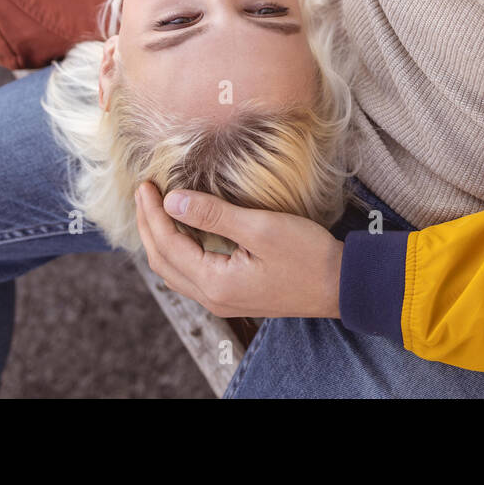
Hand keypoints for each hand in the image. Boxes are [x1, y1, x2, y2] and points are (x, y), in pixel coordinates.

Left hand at [134, 182, 344, 319]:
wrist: (340, 286)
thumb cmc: (308, 256)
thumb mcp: (262, 228)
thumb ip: (214, 215)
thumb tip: (171, 201)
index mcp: (215, 282)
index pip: (167, 244)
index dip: (152, 213)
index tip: (145, 184)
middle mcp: (213, 297)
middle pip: (163, 262)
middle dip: (148, 226)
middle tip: (143, 193)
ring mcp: (223, 300)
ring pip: (174, 271)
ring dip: (160, 240)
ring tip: (155, 209)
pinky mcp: (233, 295)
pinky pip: (190, 275)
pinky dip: (177, 251)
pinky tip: (183, 232)